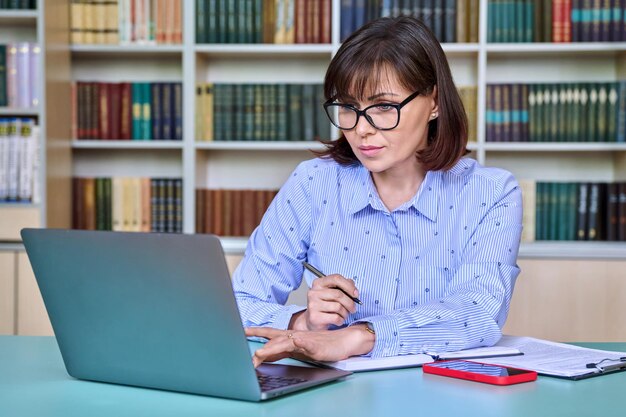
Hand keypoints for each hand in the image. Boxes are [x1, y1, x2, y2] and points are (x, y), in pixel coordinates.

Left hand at [245, 325, 374, 367]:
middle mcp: (296, 336)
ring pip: (285, 341)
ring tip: (259, 354)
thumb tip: (266, 355)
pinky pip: (304, 344)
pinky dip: (297, 344)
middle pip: (274, 337)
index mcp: (292, 337)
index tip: (244, 330)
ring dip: (272, 347)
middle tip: (245, 344)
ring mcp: (305, 340)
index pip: (271, 333)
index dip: (257, 331)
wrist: (345, 341)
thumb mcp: (300, 349)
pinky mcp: (315, 345)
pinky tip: (290, 344)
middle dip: (259, 339)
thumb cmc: (324, 345)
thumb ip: (284, 351)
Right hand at [290, 274, 358, 330]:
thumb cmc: (326, 305)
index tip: (356, 294)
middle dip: (350, 303)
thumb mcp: (333, 292)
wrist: (313, 321)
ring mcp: (313, 305)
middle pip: (338, 294)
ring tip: (344, 314)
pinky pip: (335, 318)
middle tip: (353, 308)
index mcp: (319, 283)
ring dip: (345, 313)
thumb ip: (343, 286)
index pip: (336, 278)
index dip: (349, 286)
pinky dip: (341, 320)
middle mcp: (313, 292)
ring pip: (338, 307)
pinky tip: (338, 320)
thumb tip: (354, 288)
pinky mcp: (314, 317)